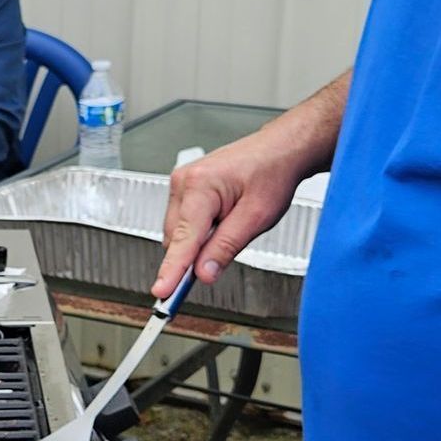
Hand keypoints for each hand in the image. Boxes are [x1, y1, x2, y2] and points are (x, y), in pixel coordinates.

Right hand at [154, 134, 306, 296]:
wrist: (279, 150)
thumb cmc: (272, 173)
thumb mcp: (257, 217)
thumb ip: (226, 247)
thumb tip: (203, 273)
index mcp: (201, 186)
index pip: (183, 239)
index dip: (172, 269)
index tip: (162, 291)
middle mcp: (185, 181)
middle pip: (176, 238)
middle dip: (191, 257)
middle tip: (213, 268)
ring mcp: (182, 182)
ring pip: (178, 231)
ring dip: (196, 242)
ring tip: (230, 227)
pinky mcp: (185, 186)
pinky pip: (182, 220)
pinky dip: (197, 231)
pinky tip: (220, 223)